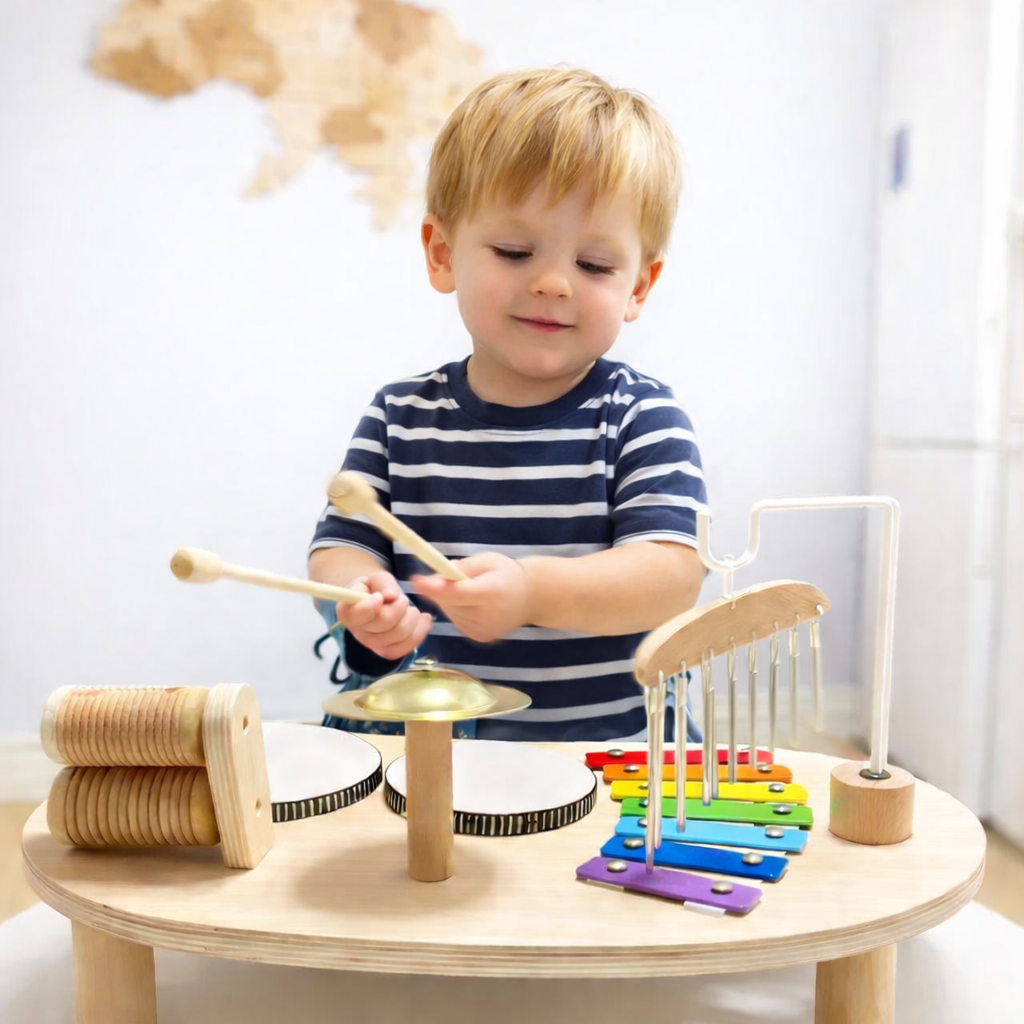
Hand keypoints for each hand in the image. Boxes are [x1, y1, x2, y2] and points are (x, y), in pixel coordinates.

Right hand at [335, 570, 432, 660]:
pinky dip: (420, 630)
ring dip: (411, 617)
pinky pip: (407, 646)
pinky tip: (424, 618)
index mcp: (347, 612)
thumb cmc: (375, 589)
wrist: (379, 602)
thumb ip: (383, 583)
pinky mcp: (388, 652)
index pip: (356, 615)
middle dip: (398, 606)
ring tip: (409, 607)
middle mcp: (357, 632)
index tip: (379, 596)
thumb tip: (391, 596)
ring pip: (399, 634)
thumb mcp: (377, 578)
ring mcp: (373, 645)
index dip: (370, 606)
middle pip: (383, 622)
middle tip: (401, 598)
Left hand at [412, 552, 530, 643]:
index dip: (435, 588)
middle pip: (450, 603)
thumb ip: (461, 567)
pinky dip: (457, 609)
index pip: (459, 593)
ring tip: (471, 591)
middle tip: (453, 576)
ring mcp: (482, 630)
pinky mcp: (478, 637)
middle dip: (442, 589)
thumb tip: (435, 578)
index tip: (415, 581)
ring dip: (450, 599)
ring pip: (449, 611)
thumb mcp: (487, 560)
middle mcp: (487, 616)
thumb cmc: (506, 574)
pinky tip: (473, 604)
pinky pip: (455, 619)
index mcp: (492, 592)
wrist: (530, 597)